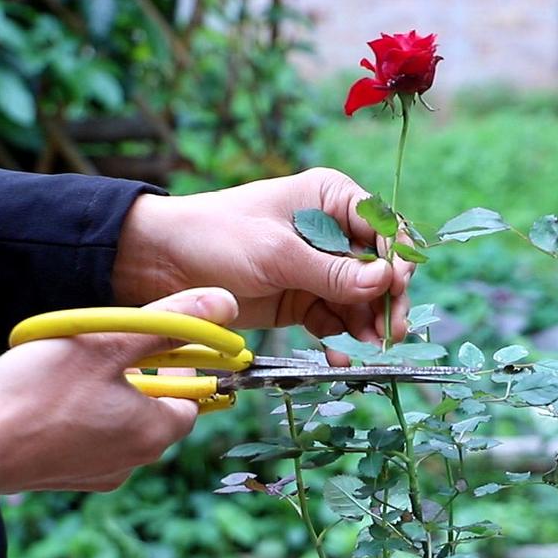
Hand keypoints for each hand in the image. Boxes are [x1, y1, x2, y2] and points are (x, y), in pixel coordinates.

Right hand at [0, 288, 237, 493]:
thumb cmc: (39, 392)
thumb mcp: (110, 342)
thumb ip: (167, 323)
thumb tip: (223, 304)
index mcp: (154, 432)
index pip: (193, 399)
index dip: (183, 367)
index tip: (164, 344)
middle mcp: (133, 462)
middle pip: (157, 412)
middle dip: (145, 378)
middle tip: (117, 348)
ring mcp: (97, 474)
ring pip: (122, 426)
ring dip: (111, 396)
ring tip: (81, 369)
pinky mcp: (65, 477)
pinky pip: (90, 442)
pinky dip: (84, 417)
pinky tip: (54, 397)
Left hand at [112, 168, 414, 347]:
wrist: (160, 265)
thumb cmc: (216, 237)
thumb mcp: (277, 253)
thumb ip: (332, 272)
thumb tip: (384, 281)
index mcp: (329, 198)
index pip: (382, 225)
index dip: (396, 256)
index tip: (397, 286)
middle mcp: (330, 231)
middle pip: (378, 268)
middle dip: (387, 299)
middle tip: (390, 333)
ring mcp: (316, 268)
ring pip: (361, 299)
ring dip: (368, 325)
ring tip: (371, 351)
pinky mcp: (301, 299)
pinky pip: (334, 320)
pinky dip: (342, 339)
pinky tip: (343, 358)